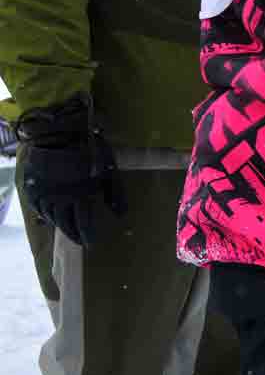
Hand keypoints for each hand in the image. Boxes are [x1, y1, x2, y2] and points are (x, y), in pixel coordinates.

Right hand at [16, 99, 126, 246]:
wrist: (59, 132)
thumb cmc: (90, 150)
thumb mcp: (109, 171)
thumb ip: (115, 195)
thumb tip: (121, 216)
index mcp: (80, 196)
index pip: (83, 225)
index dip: (87, 236)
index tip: (90, 243)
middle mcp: (60, 199)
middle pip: (65, 224)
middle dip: (73, 234)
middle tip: (78, 241)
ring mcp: (44, 193)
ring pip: (51, 217)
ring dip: (59, 225)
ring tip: (66, 231)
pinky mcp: (33, 186)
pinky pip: (37, 207)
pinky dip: (43, 215)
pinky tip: (48, 218)